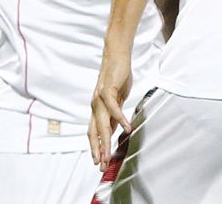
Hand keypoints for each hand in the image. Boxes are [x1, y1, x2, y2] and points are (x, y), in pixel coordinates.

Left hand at [88, 53, 133, 170]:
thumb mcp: (118, 99)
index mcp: (97, 108)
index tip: (99, 161)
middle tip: (101, 165)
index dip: (95, 147)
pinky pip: (114, 109)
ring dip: (105, 141)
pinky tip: (126, 128)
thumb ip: (115, 113)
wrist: (117, 55)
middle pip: (95, 132)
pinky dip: (120, 119)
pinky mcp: (108, 90)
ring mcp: (100, 98)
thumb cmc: (118, 76)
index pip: (94, 132)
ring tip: (109, 154)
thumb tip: (116, 128)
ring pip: (102, 124)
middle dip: (98, 150)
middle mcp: (95, 105)